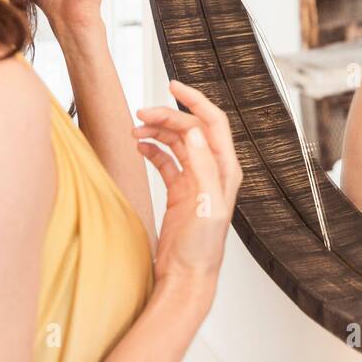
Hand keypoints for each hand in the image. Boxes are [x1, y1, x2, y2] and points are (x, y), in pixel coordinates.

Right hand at [132, 79, 241, 284]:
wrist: (187, 276)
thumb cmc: (202, 249)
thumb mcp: (206, 205)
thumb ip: (202, 166)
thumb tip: (192, 131)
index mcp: (225, 169)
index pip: (212, 121)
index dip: (195, 99)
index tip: (173, 84)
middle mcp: (213, 170)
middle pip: (190, 128)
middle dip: (166, 116)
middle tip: (140, 114)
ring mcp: (196, 179)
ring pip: (176, 142)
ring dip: (157, 132)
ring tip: (135, 131)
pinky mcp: (180, 190)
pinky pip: (166, 160)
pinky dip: (153, 150)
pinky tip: (140, 147)